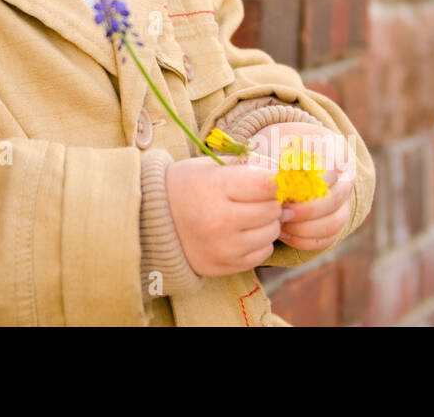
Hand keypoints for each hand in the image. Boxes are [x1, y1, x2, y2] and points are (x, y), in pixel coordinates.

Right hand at [164, 156, 282, 277]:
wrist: (150, 222)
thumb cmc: (184, 187)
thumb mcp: (209, 167)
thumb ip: (245, 167)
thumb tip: (283, 175)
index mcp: (215, 188)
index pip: (267, 184)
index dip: (273, 180)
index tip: (267, 179)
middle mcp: (220, 220)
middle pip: (272, 209)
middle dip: (270, 201)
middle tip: (256, 197)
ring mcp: (224, 247)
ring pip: (271, 232)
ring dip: (266, 222)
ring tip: (247, 215)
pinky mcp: (226, 266)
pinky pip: (263, 253)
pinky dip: (258, 241)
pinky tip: (242, 232)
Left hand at [249, 122, 355, 252]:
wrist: (277, 160)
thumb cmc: (272, 147)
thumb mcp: (271, 141)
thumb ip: (275, 152)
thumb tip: (277, 173)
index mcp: (335, 149)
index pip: (330, 169)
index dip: (307, 183)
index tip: (283, 189)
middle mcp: (345, 175)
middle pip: (332, 199)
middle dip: (304, 210)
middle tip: (280, 212)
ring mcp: (344, 201)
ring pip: (333, 223)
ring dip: (303, 228)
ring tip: (279, 223)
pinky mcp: (336, 221)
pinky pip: (327, 238)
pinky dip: (304, 239)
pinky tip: (283, 233)